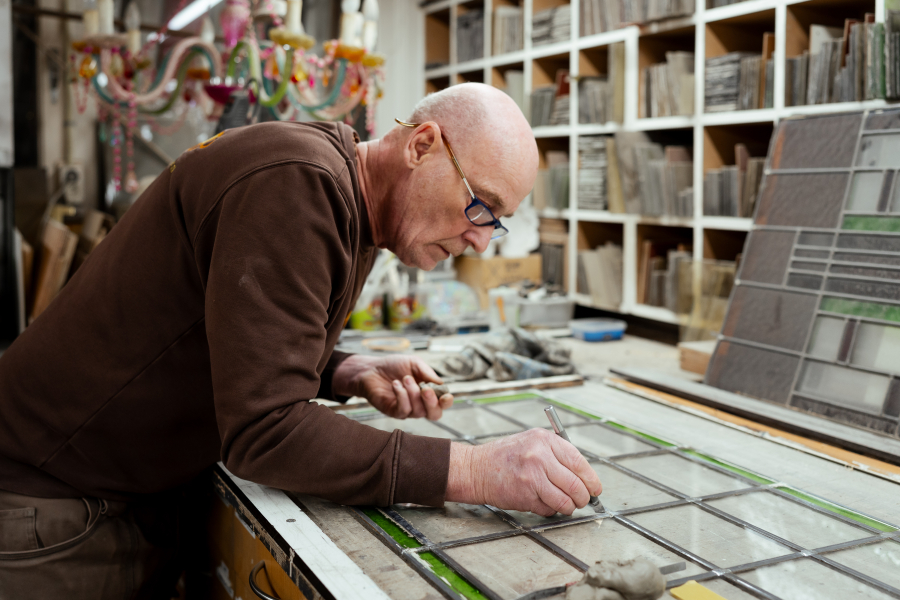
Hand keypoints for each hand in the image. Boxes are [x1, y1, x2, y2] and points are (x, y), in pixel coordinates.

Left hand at [333, 354, 453, 419]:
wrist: (372, 368)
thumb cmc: (394, 366)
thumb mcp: (414, 363)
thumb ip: (428, 373)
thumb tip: (441, 384)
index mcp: (428, 393)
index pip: (443, 404)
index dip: (446, 402)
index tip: (446, 395)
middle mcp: (420, 405)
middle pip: (435, 414)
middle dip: (432, 402)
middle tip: (425, 389)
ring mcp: (407, 410)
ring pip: (418, 411)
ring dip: (413, 393)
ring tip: (405, 378)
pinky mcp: (393, 412)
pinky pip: (403, 410)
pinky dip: (402, 396)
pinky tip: (396, 384)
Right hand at [446, 429, 601, 515]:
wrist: (477, 469)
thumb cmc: (506, 457)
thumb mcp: (532, 442)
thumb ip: (556, 454)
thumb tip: (585, 476)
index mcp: (544, 440)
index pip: (578, 462)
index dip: (591, 479)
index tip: (595, 488)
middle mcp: (540, 456)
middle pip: (576, 484)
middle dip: (584, 497)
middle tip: (583, 501)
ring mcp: (532, 477)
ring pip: (565, 500)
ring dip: (570, 507)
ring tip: (566, 505)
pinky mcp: (525, 495)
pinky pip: (549, 508)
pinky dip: (551, 510)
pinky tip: (543, 502)